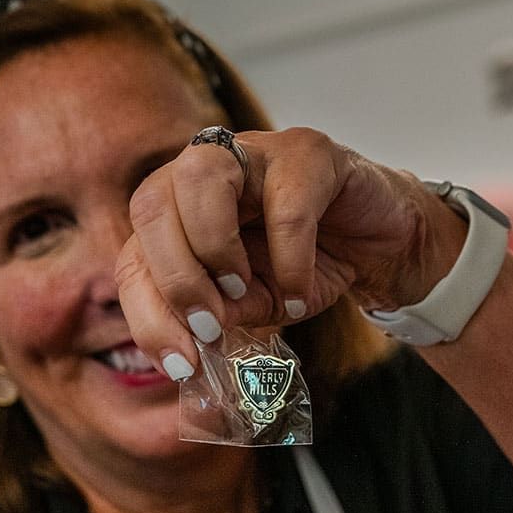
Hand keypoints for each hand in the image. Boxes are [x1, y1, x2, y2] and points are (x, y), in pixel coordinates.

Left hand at [115, 127, 465, 376]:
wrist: (380, 245)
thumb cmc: (307, 266)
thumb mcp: (255, 305)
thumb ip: (219, 316)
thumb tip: (190, 343)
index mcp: (176, 209)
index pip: (133, 254)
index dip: (146, 311)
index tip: (179, 363)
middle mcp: (203, 168)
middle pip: (151, 205)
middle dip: (173, 278)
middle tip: (208, 328)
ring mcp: (254, 150)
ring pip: (200, 177)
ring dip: (212, 248)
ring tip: (244, 291)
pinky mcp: (307, 152)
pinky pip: (284, 203)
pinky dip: (289, 260)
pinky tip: (301, 293)